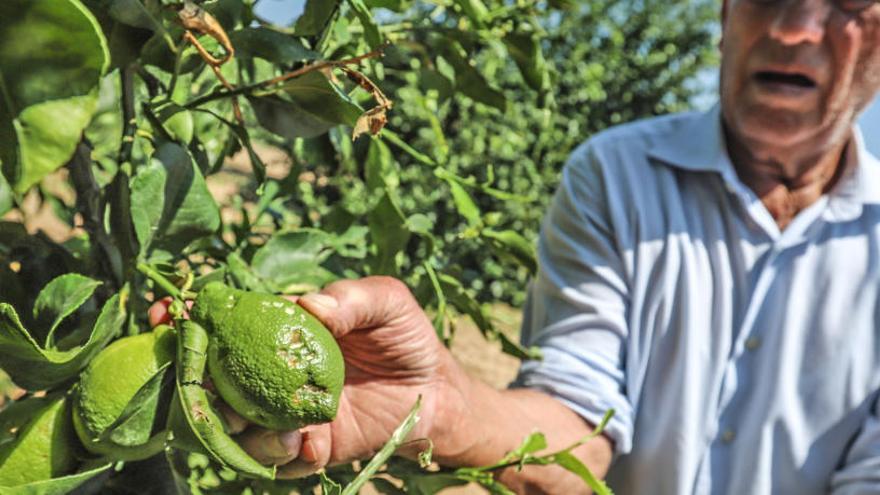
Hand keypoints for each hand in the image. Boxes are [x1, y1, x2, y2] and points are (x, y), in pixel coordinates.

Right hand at [149, 276, 460, 477]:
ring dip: (232, 422)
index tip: (166, 313)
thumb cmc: (406, 336)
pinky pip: (274, 457)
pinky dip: (279, 451)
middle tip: (195, 376)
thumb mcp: (387, 303)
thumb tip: (309, 304)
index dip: (190, 319)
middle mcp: (271, 372)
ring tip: (255, 416)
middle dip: (191, 377)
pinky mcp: (305, 448)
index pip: (225, 323)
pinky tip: (305, 440)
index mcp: (281, 330)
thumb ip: (352, 296)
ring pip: (233, 424)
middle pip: (213, 377)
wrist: (436, 391)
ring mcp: (283, 412)